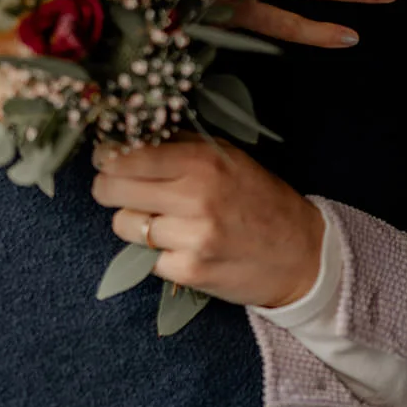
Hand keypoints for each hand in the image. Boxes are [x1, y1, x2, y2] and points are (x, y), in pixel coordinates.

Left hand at [91, 138, 323, 308]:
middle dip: (109, 187)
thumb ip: (182, 144)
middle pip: (113, 189)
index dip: (107, 156)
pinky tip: (181, 246)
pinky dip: (156, 253)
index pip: (127, 155)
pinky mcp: (189, 271)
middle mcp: (195, 197)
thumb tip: (129, 134)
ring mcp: (191, 237)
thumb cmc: (260, 199)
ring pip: (123, 224)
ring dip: (134, 222)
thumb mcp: (229, 157)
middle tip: (117, 188)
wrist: (301, 254)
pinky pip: (145, 258)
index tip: (105, 157)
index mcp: (203, 161)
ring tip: (161, 220)